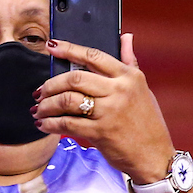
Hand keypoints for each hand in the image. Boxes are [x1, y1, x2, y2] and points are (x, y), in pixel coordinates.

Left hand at [32, 34, 174, 182]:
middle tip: (41, 91)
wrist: (154, 156)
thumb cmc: (147, 122)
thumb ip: (130, 61)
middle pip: (74, 78)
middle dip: (51, 84)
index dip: (69, 49)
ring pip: (67, 100)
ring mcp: (109, 112)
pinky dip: (51, 123)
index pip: (94, 56)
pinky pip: (67, 124)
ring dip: (47, 105)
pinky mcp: (100, 132)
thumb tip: (125, 36)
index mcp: (128, 77)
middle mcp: (119, 91)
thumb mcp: (142, 88)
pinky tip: (44, 124)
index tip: (52, 46)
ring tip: (39, 109)